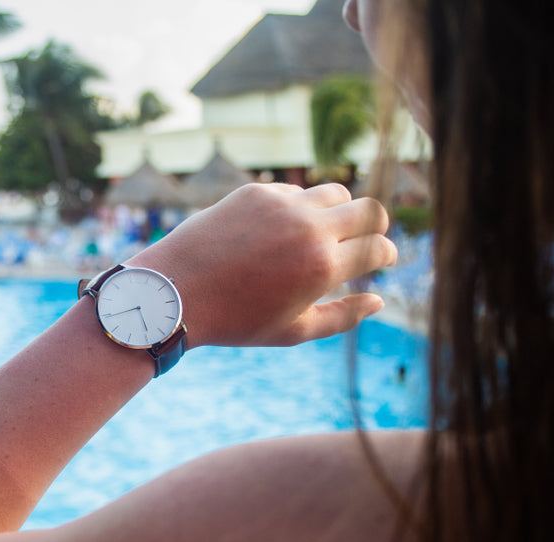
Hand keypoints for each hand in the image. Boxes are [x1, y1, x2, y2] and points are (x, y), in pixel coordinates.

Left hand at [128, 183, 395, 347]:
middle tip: (365, 241)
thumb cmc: (234, 319)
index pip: (379, 247)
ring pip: (335, 192)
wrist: (173, 293)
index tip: (383, 261)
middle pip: (370, 210)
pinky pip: (294, 191)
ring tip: (326, 233)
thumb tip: (380, 300)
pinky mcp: (255, 192)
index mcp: (323, 267)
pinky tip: (283, 229)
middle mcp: (308, 229)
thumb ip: (343, 316)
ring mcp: (282, 205)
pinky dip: (299, 207)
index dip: (388, 255)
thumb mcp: (292, 331)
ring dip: (340, 211)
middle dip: (375, 227)